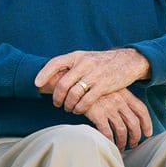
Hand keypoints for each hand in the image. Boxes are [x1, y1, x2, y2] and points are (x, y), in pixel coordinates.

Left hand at [35, 48, 150, 113]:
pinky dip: (79, 108)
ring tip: (68, 109)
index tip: (36, 84)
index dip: (44, 73)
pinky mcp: (104, 86)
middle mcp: (84, 64)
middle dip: (57, 97)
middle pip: (63, 84)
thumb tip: (54, 76)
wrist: (128, 61)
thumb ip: (73, 66)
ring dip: (68, 105)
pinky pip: (86, 101)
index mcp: (78, 56)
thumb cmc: (103, 62)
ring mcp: (94, 75)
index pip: (56, 63)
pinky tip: (78, 110)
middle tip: (56, 104)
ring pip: (73, 94)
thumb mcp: (87, 58)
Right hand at [84, 89, 152, 150]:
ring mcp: (108, 108)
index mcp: (125, 94)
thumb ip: (120, 98)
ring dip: (123, 142)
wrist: (77, 84)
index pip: (142, 110)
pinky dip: (110, 141)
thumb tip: (128, 114)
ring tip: (121, 147)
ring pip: (121, 130)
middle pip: (134, 123)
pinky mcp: (97, 114)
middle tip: (133, 144)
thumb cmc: (93, 87)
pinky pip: (107, 132)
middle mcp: (119, 101)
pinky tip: (109, 144)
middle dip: (135, 137)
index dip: (147, 124)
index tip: (148, 134)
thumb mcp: (111, 88)